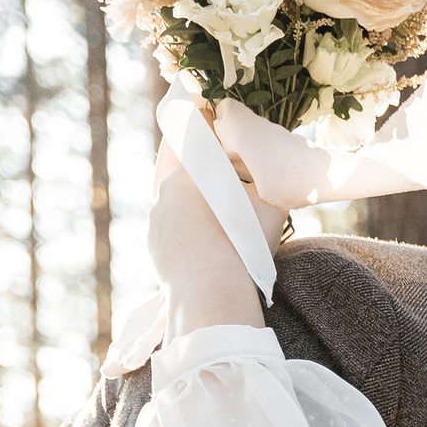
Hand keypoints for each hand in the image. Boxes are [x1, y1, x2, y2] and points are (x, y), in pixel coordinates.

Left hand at [149, 141, 286, 335]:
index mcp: (192, 171)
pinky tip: (206, 247)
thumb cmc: (243, 245)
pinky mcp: (153, 241)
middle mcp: (167, 188)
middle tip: (233, 193)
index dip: (215, 134)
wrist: (211, 292)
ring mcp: (156, 216)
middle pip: (191, 173)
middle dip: (210, 179)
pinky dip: (187, 233)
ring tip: (221, 228)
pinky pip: (172, 228)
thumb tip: (274, 173)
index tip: (226, 135)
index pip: (201, 137)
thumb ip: (269, 183)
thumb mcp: (269, 206)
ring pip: (180, 203)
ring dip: (197, 209)